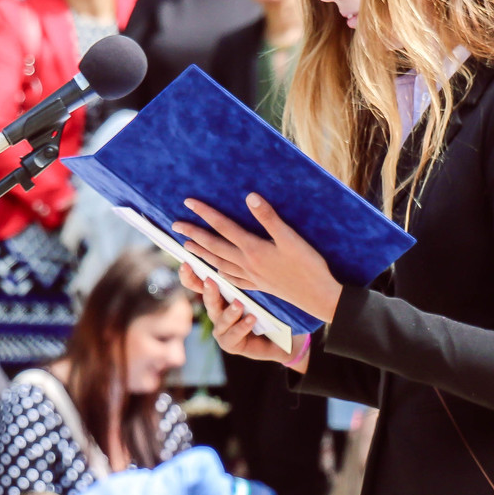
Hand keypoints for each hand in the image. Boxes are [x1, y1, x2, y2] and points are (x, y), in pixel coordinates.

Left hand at [173, 195, 341, 323]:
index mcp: (253, 249)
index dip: (205, 213)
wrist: (318, 296)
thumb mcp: (290, 237)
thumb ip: (268, 217)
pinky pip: (232, 279)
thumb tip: (249, 197)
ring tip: (187, 247)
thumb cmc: (308, 265)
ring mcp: (251, 277)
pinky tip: (216, 272)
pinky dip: (220, 274)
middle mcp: (247, 264)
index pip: (223, 227)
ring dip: (201, 254)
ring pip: (219, 264)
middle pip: (214, 246)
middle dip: (193, 234)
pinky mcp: (259, 286)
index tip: (188, 203)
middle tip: (175, 226)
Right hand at [179, 266, 300, 368]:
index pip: (198, 283)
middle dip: (208, 290)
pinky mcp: (229, 344)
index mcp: (218, 295)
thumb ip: (243, 272)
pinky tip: (252, 319)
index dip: (190, 275)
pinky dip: (243, 326)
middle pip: (207, 300)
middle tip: (210, 280)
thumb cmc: (265, 307)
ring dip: (230, 311)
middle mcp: (215, 311)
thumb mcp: (254, 287)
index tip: (186, 263)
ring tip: (239, 304)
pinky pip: (234, 335)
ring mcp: (221, 329)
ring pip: (221, 319)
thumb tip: (238, 244)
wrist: (277, 338)